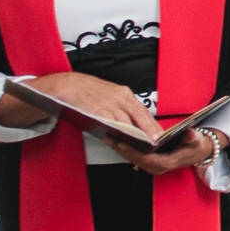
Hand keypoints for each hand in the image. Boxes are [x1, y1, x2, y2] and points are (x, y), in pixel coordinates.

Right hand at [0, 70, 161, 137]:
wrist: (68, 85)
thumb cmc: (90, 92)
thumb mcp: (111, 95)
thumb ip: (124, 108)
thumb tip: (138, 123)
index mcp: (124, 94)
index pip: (144, 111)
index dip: (153, 125)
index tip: (161, 135)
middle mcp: (119, 98)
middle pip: (139, 117)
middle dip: (149, 131)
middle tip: (156, 143)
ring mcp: (109, 104)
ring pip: (127, 122)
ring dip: (135, 135)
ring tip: (142, 145)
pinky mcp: (98, 111)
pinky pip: (111, 125)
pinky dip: (118, 133)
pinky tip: (123, 140)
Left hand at [113, 126, 218, 174]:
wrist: (197, 151)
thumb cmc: (195, 145)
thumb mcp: (197, 140)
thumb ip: (193, 137)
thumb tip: (189, 135)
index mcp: (167, 163)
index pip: (146, 159)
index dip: (133, 151)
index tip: (122, 142)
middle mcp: (157, 167)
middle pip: (135, 159)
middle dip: (121, 148)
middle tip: (108, 137)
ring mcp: (151, 165)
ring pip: (131, 157)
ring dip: (119, 147)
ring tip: (107, 135)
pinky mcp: (148, 161)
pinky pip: (133, 155)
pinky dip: (123, 146)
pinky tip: (115, 137)